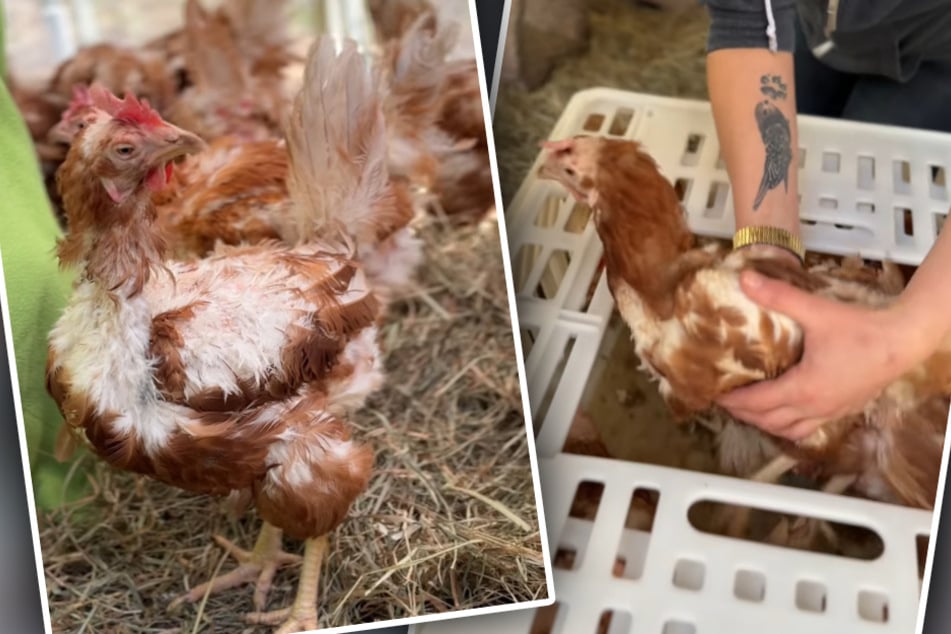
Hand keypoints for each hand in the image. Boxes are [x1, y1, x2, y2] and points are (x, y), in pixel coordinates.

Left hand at [717, 270, 921, 439]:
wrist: (904, 341)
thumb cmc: (862, 329)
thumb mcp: (816, 311)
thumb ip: (779, 296)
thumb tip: (745, 279)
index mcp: (803, 389)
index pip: (758, 403)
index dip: (734, 400)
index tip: (715, 394)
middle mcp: (815, 407)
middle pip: (769, 421)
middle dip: (744, 414)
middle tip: (725, 401)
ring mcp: (832, 412)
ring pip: (789, 430)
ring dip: (766, 424)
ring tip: (749, 410)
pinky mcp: (844, 410)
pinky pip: (809, 427)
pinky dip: (789, 425)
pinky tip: (784, 413)